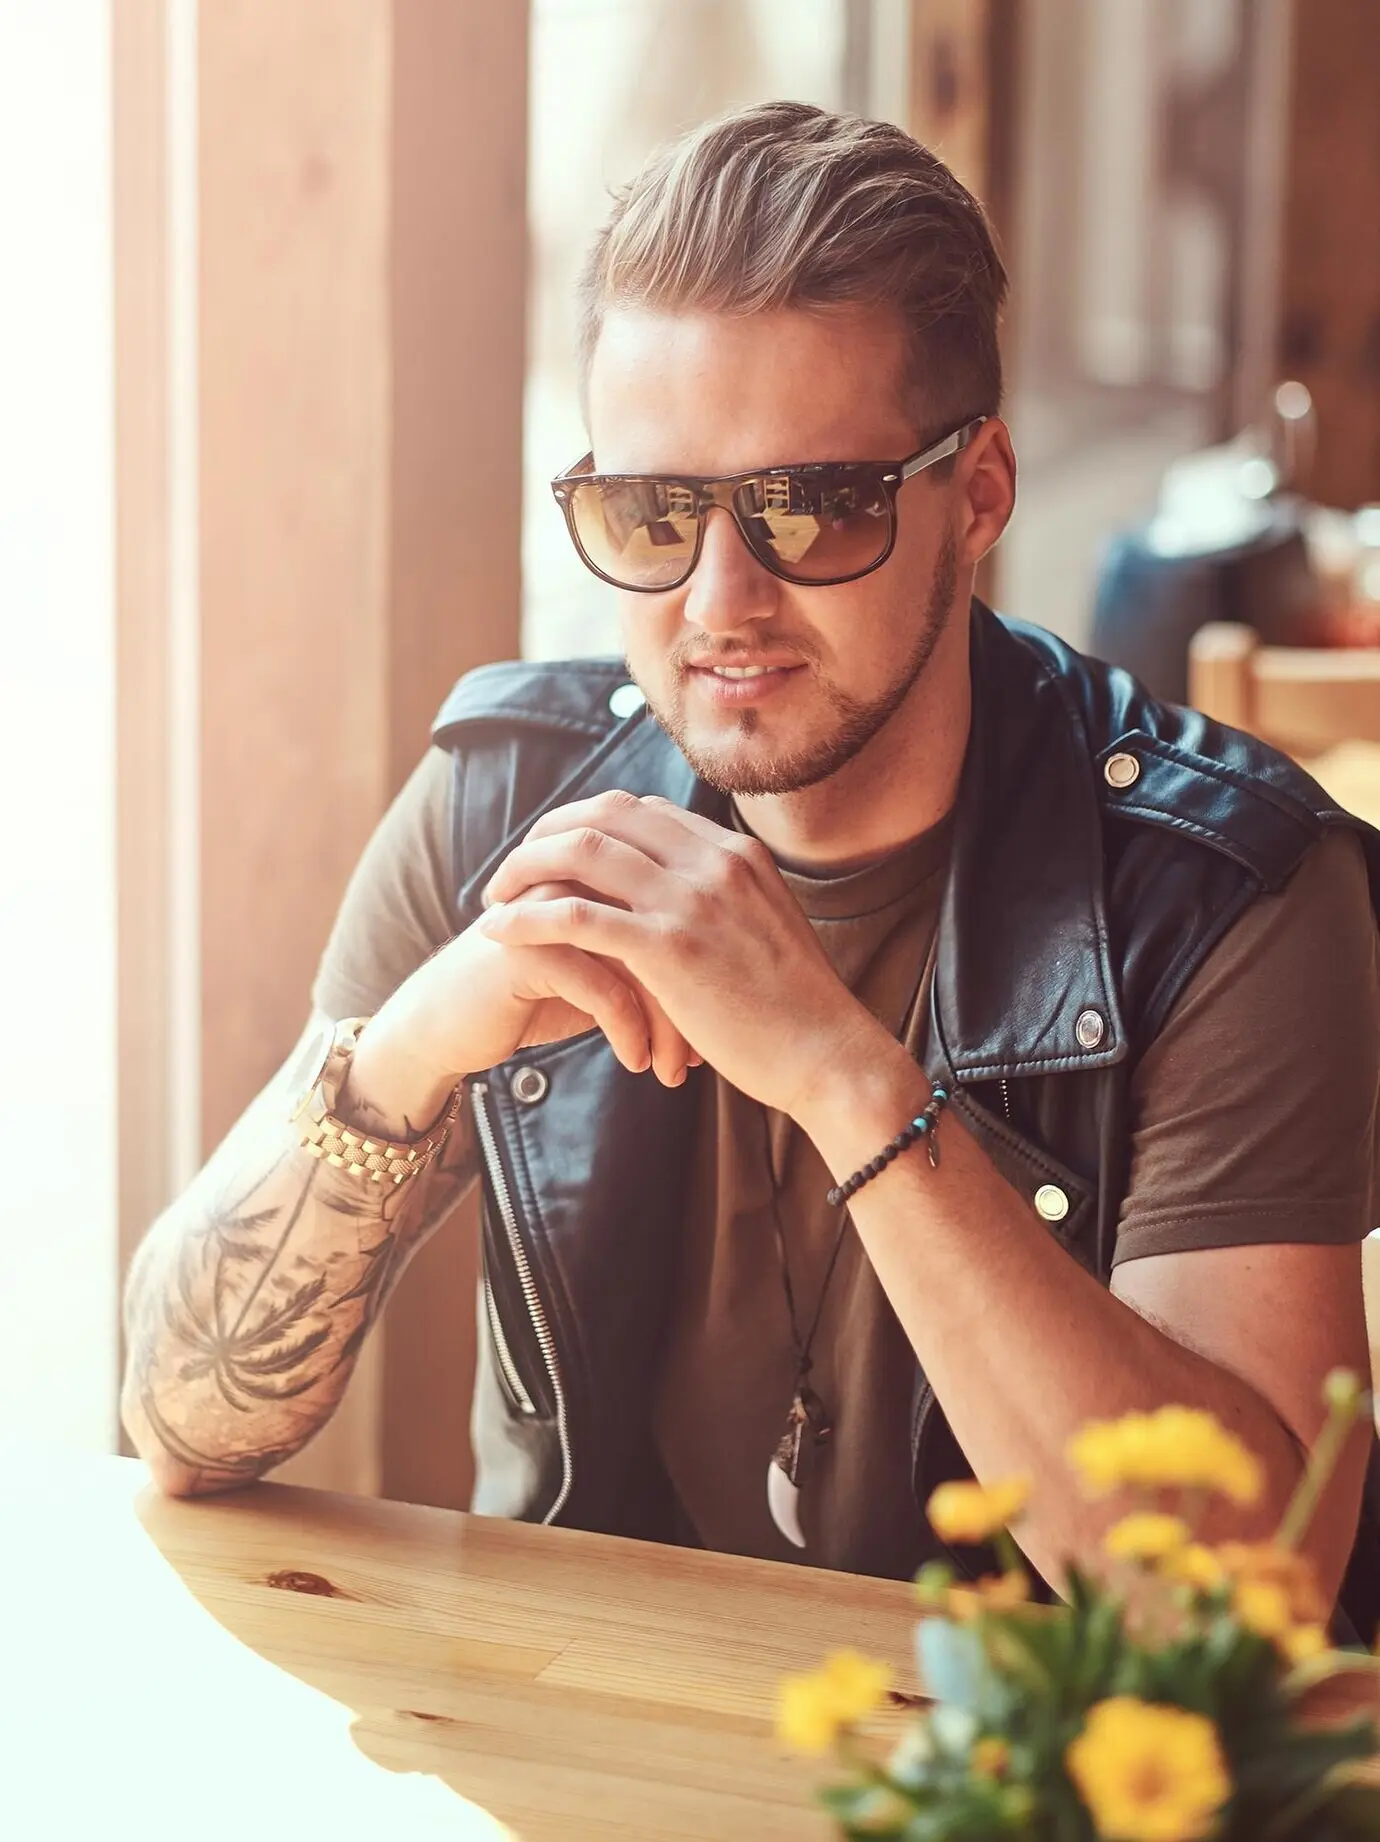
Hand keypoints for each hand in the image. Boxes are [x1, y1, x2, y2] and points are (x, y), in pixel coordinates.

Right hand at [345, 877, 696, 1136]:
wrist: (448, 1022)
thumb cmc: (538, 996)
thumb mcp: (606, 972)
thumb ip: (655, 956)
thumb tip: (725, 983)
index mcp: (609, 870)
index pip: (685, 909)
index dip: (712, 966)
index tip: (727, 1024)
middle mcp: (585, 879)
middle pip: (670, 931)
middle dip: (697, 999)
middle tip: (708, 1053)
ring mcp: (555, 907)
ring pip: (642, 960)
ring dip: (668, 1024)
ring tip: (677, 1069)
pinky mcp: (529, 948)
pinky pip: (603, 989)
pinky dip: (630, 1032)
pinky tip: (639, 1064)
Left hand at [478, 790, 888, 1118]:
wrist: (831, 1056)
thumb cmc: (798, 1015)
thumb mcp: (765, 933)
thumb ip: (724, 907)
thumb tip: (683, 914)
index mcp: (736, 853)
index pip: (642, 809)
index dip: (586, 824)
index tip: (553, 853)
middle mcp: (713, 861)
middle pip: (606, 813)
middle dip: (546, 834)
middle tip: (511, 870)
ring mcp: (692, 899)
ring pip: (583, 850)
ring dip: (525, 867)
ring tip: (493, 897)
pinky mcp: (669, 947)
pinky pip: (577, 914)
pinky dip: (528, 917)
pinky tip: (498, 933)